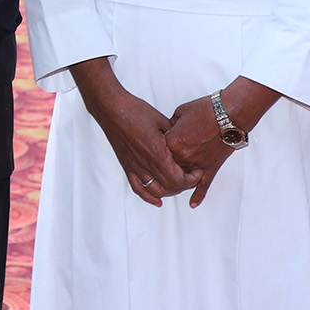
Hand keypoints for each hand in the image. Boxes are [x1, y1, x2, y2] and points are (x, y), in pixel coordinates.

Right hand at [69, 58, 194, 207]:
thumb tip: (184, 145)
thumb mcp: (163, 121)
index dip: (192, 179)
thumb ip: (174, 137)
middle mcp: (146, 164)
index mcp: (158, 154)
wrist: (112, 109)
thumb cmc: (135, 111)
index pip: (179, 180)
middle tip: (191, 176)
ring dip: (169, 191)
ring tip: (177, 184)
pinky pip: (138, 188)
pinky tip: (157, 200)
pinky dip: (149, 197)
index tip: (197, 171)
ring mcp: (135, 167)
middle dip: (184, 185)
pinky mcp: (127, 166)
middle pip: (170, 188)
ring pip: (156, 191)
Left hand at [164, 78, 279, 207]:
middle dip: (164, 167)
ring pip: (183, 180)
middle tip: (160, 167)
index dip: (155, 148)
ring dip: (178, 182)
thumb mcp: (179, 113)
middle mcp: (183, 157)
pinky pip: (203, 186)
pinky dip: (198, 195)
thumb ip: (169, 126)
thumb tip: (166, 133)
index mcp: (172, 143)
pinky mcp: (211, 168)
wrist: (230, 113)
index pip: (157, 152)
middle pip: (168, 169)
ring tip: (171, 185)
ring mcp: (197, 165)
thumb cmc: (205, 109)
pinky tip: (193, 204)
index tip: (153, 146)